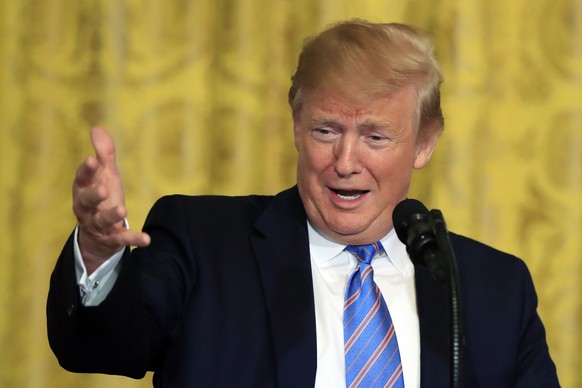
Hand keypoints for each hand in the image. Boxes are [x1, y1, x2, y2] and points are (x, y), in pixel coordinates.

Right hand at [73, 127, 149, 273]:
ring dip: (111, 216)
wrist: (96, 233)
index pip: (82, 178)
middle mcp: (86, 208)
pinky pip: (122, 239)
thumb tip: (97, 128)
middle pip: (85, 201)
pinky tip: (147, 239)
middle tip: (103, 189)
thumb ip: (103, 155)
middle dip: (93, 195)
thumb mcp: (104, 175)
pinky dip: (134, 239)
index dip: (86, 170)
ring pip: (101, 221)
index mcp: (83, 189)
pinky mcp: (112, 239)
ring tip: (123, 211)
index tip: (92, 160)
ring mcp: (98, 224)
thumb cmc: (101, 197)